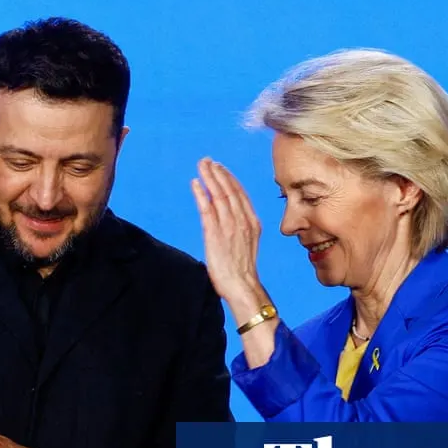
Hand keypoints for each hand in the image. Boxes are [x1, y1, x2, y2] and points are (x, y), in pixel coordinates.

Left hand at [191, 157, 262, 304]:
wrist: (242, 286)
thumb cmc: (242, 270)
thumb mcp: (247, 243)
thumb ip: (241, 228)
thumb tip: (231, 220)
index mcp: (252, 222)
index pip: (239, 194)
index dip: (229, 179)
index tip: (220, 168)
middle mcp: (242, 220)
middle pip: (229, 190)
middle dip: (218, 173)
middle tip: (207, 161)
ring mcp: (229, 226)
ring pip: (218, 195)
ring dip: (209, 178)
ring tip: (201, 165)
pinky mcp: (215, 234)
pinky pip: (206, 209)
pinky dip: (200, 194)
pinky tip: (195, 183)